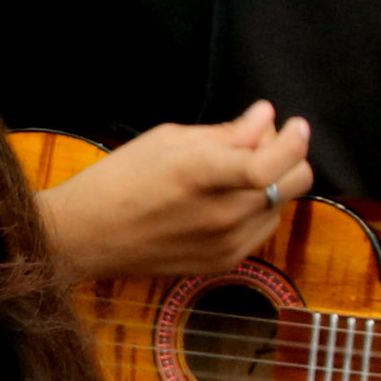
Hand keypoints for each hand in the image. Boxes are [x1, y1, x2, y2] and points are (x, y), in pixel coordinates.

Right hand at [39, 103, 312, 280]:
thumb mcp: (166, 141)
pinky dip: (256, 209)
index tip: (294, 124)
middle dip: (290, 157)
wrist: (85, 237)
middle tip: (264, 145)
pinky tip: (224, 202)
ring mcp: (225, 244)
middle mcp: (220, 214)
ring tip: (234, 175)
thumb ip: (224, 132)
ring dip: (271, 184)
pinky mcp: (223, 263)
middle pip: (295, 181)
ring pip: (282, 205)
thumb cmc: (118, 180)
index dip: (294, 140)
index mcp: (200, 175)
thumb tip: (265, 118)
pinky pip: (263, 228)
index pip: (273, 162)